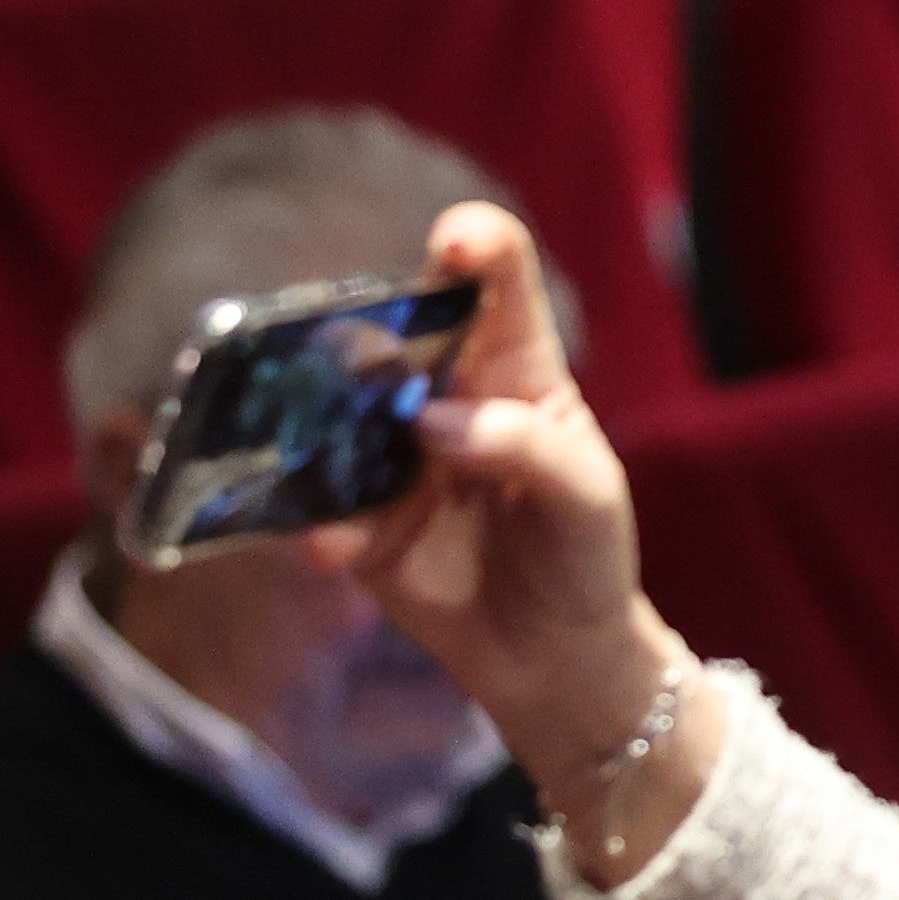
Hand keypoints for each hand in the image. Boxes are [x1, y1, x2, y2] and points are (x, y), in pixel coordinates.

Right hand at [312, 203, 712, 872]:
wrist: (552, 658)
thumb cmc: (583, 555)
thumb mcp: (587, 499)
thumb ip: (525, 449)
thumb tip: (434, 423)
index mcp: (514, 365)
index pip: (496, 280)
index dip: (474, 243)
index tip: (455, 241)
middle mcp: (440, 393)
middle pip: (389, 332)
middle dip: (363, 331)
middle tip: (352, 349)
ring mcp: (389, 456)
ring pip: (333, 412)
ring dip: (314, 418)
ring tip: (311, 433)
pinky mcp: (353, 522)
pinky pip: (316, 509)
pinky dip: (315, 523)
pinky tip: (331, 546)